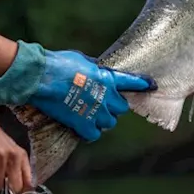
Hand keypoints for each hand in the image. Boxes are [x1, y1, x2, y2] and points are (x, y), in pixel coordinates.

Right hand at [0, 40, 154, 140]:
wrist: (41, 78)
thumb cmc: (57, 64)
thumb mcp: (81, 59)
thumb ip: (93, 67)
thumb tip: (96, 70)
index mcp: (107, 78)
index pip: (132, 82)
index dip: (143, 84)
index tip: (152, 86)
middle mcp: (106, 96)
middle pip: (121, 107)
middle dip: (114, 105)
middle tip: (103, 103)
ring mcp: (95, 112)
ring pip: (110, 123)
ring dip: (103, 119)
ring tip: (92, 115)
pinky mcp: (82, 124)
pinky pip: (94, 134)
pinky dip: (90, 132)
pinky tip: (83, 127)